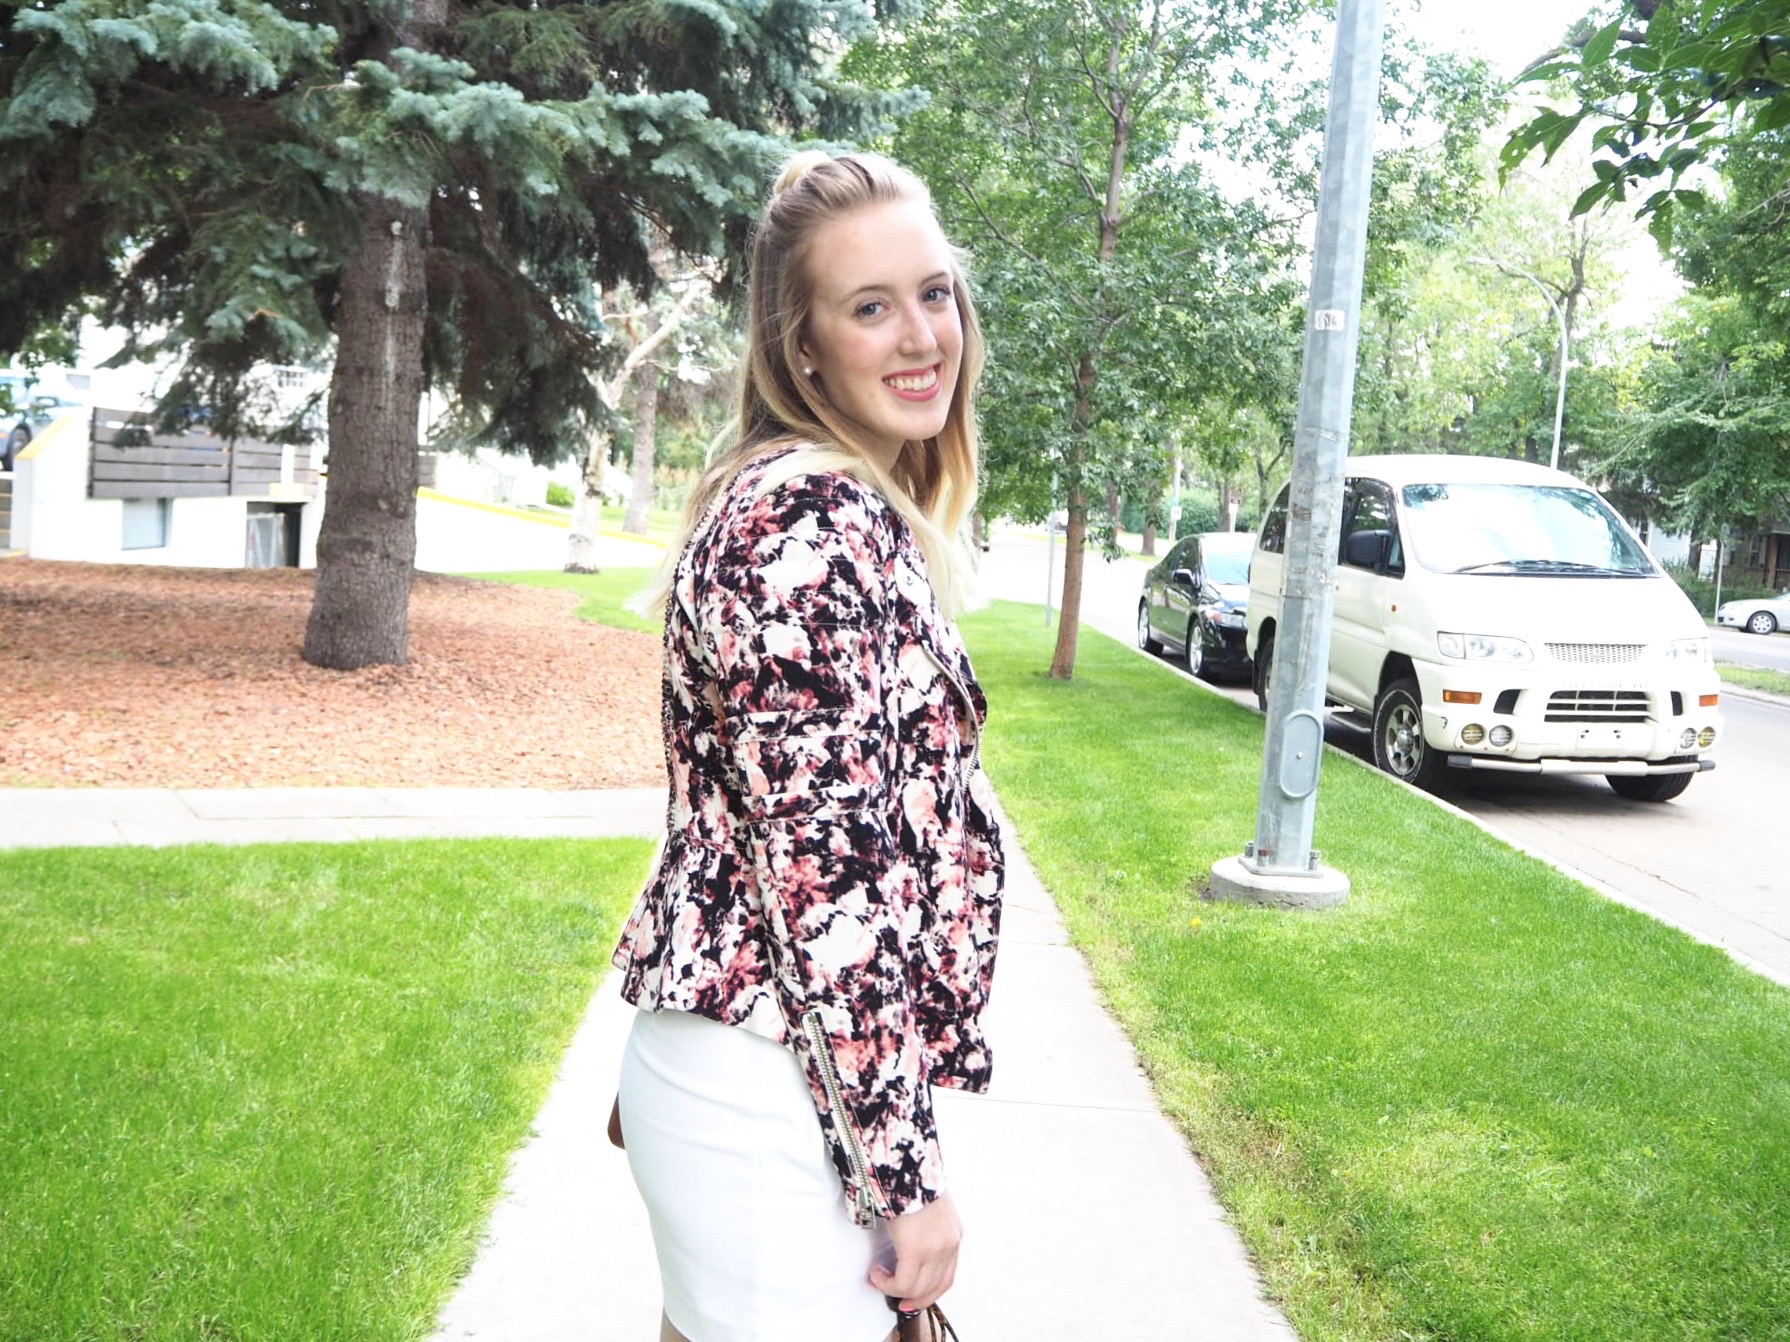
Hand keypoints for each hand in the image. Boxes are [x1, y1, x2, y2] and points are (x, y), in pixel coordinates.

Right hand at [868, 1193, 960, 1313]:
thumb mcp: (929, 1209)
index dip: (929, 1292)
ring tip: (878, 1278)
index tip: (912, 1297)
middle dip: (912, 1299)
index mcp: (953, 1235)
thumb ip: (926, 1230)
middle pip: (935, 1287)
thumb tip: (908, 1248)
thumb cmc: (912, 1182)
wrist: (906, 1167)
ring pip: (917, 1288)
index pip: (947, 1277)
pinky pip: (903, 1282)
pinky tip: (876, 1274)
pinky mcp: (916, 1250)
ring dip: (894, 1290)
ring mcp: (935, 1249)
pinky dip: (887, 1284)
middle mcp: (949, 1245)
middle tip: (895, 1299)